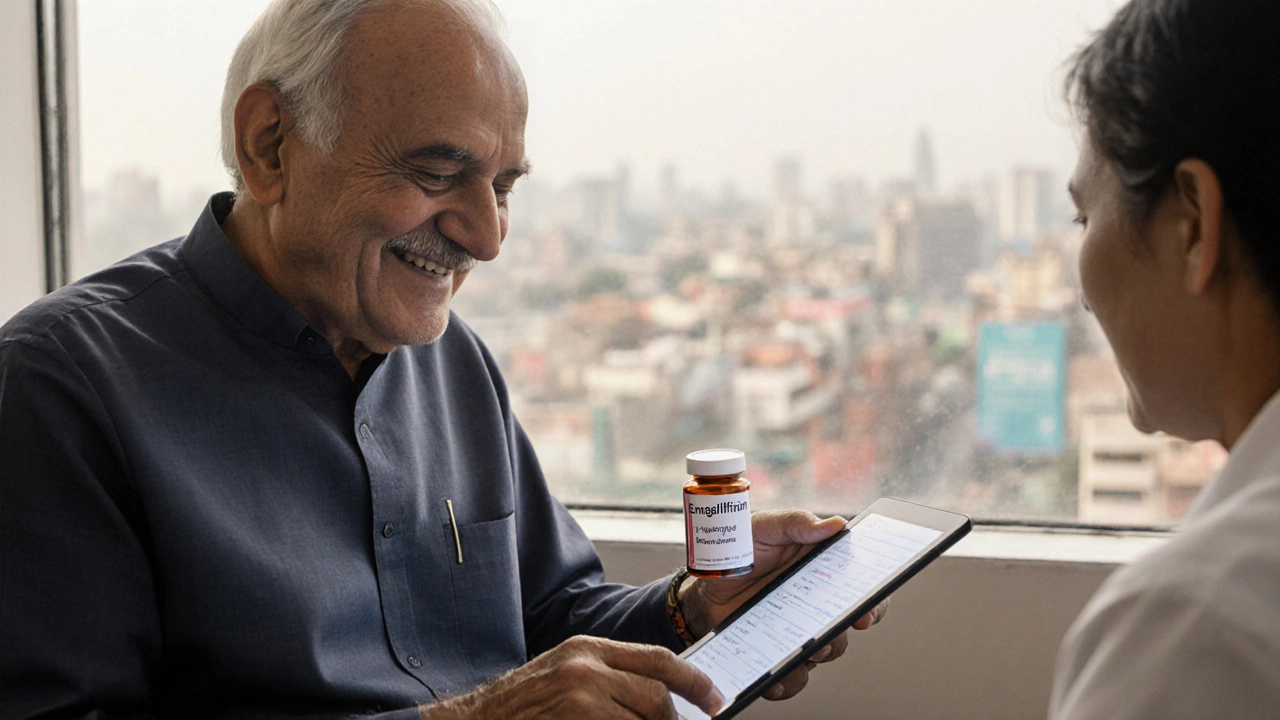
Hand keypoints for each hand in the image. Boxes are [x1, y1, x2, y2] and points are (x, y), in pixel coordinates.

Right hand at [422, 635, 723, 718]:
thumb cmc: (520, 703)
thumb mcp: (565, 672)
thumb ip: (610, 677)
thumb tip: (660, 695)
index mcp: (588, 648)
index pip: (659, 661)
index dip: (695, 682)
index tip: (716, 701)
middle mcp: (585, 670)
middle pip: (657, 698)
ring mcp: (578, 701)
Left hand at [678, 509, 890, 700]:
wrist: (702, 581)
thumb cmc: (737, 548)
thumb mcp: (763, 527)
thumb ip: (796, 523)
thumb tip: (834, 524)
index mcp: (821, 567)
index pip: (860, 586)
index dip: (873, 601)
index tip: (866, 610)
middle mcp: (816, 601)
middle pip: (848, 623)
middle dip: (846, 629)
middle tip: (835, 628)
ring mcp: (798, 628)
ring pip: (825, 651)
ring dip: (821, 653)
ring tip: (807, 649)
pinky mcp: (777, 651)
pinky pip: (791, 674)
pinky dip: (786, 680)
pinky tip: (774, 676)